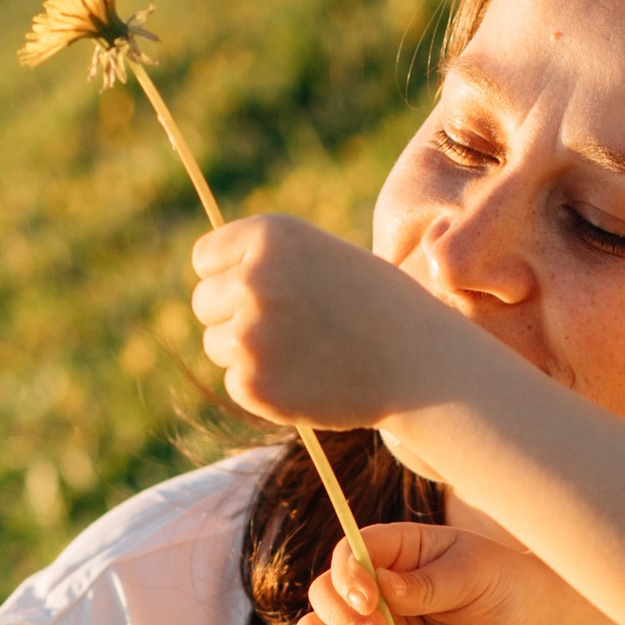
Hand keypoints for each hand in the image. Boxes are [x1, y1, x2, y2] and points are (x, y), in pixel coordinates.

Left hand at [190, 215, 445, 426]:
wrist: (420, 364)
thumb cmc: (378, 306)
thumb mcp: (321, 258)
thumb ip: (265, 262)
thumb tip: (209, 282)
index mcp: (270, 236)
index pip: (206, 258)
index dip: (234, 276)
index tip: (267, 293)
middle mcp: (252, 279)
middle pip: (204, 303)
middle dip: (235, 316)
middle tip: (290, 330)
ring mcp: (248, 335)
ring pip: (217, 344)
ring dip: (250, 353)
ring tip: (307, 353)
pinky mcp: (252, 384)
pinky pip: (237, 383)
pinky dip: (266, 387)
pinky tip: (311, 380)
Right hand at [300, 516, 623, 624]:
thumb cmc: (503, 585)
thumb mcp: (473, 574)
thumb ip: (429, 583)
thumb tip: (384, 586)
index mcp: (394, 550)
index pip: (348, 555)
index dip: (348, 577)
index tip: (372, 599)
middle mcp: (374, 588)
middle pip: (324, 595)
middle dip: (340, 617)